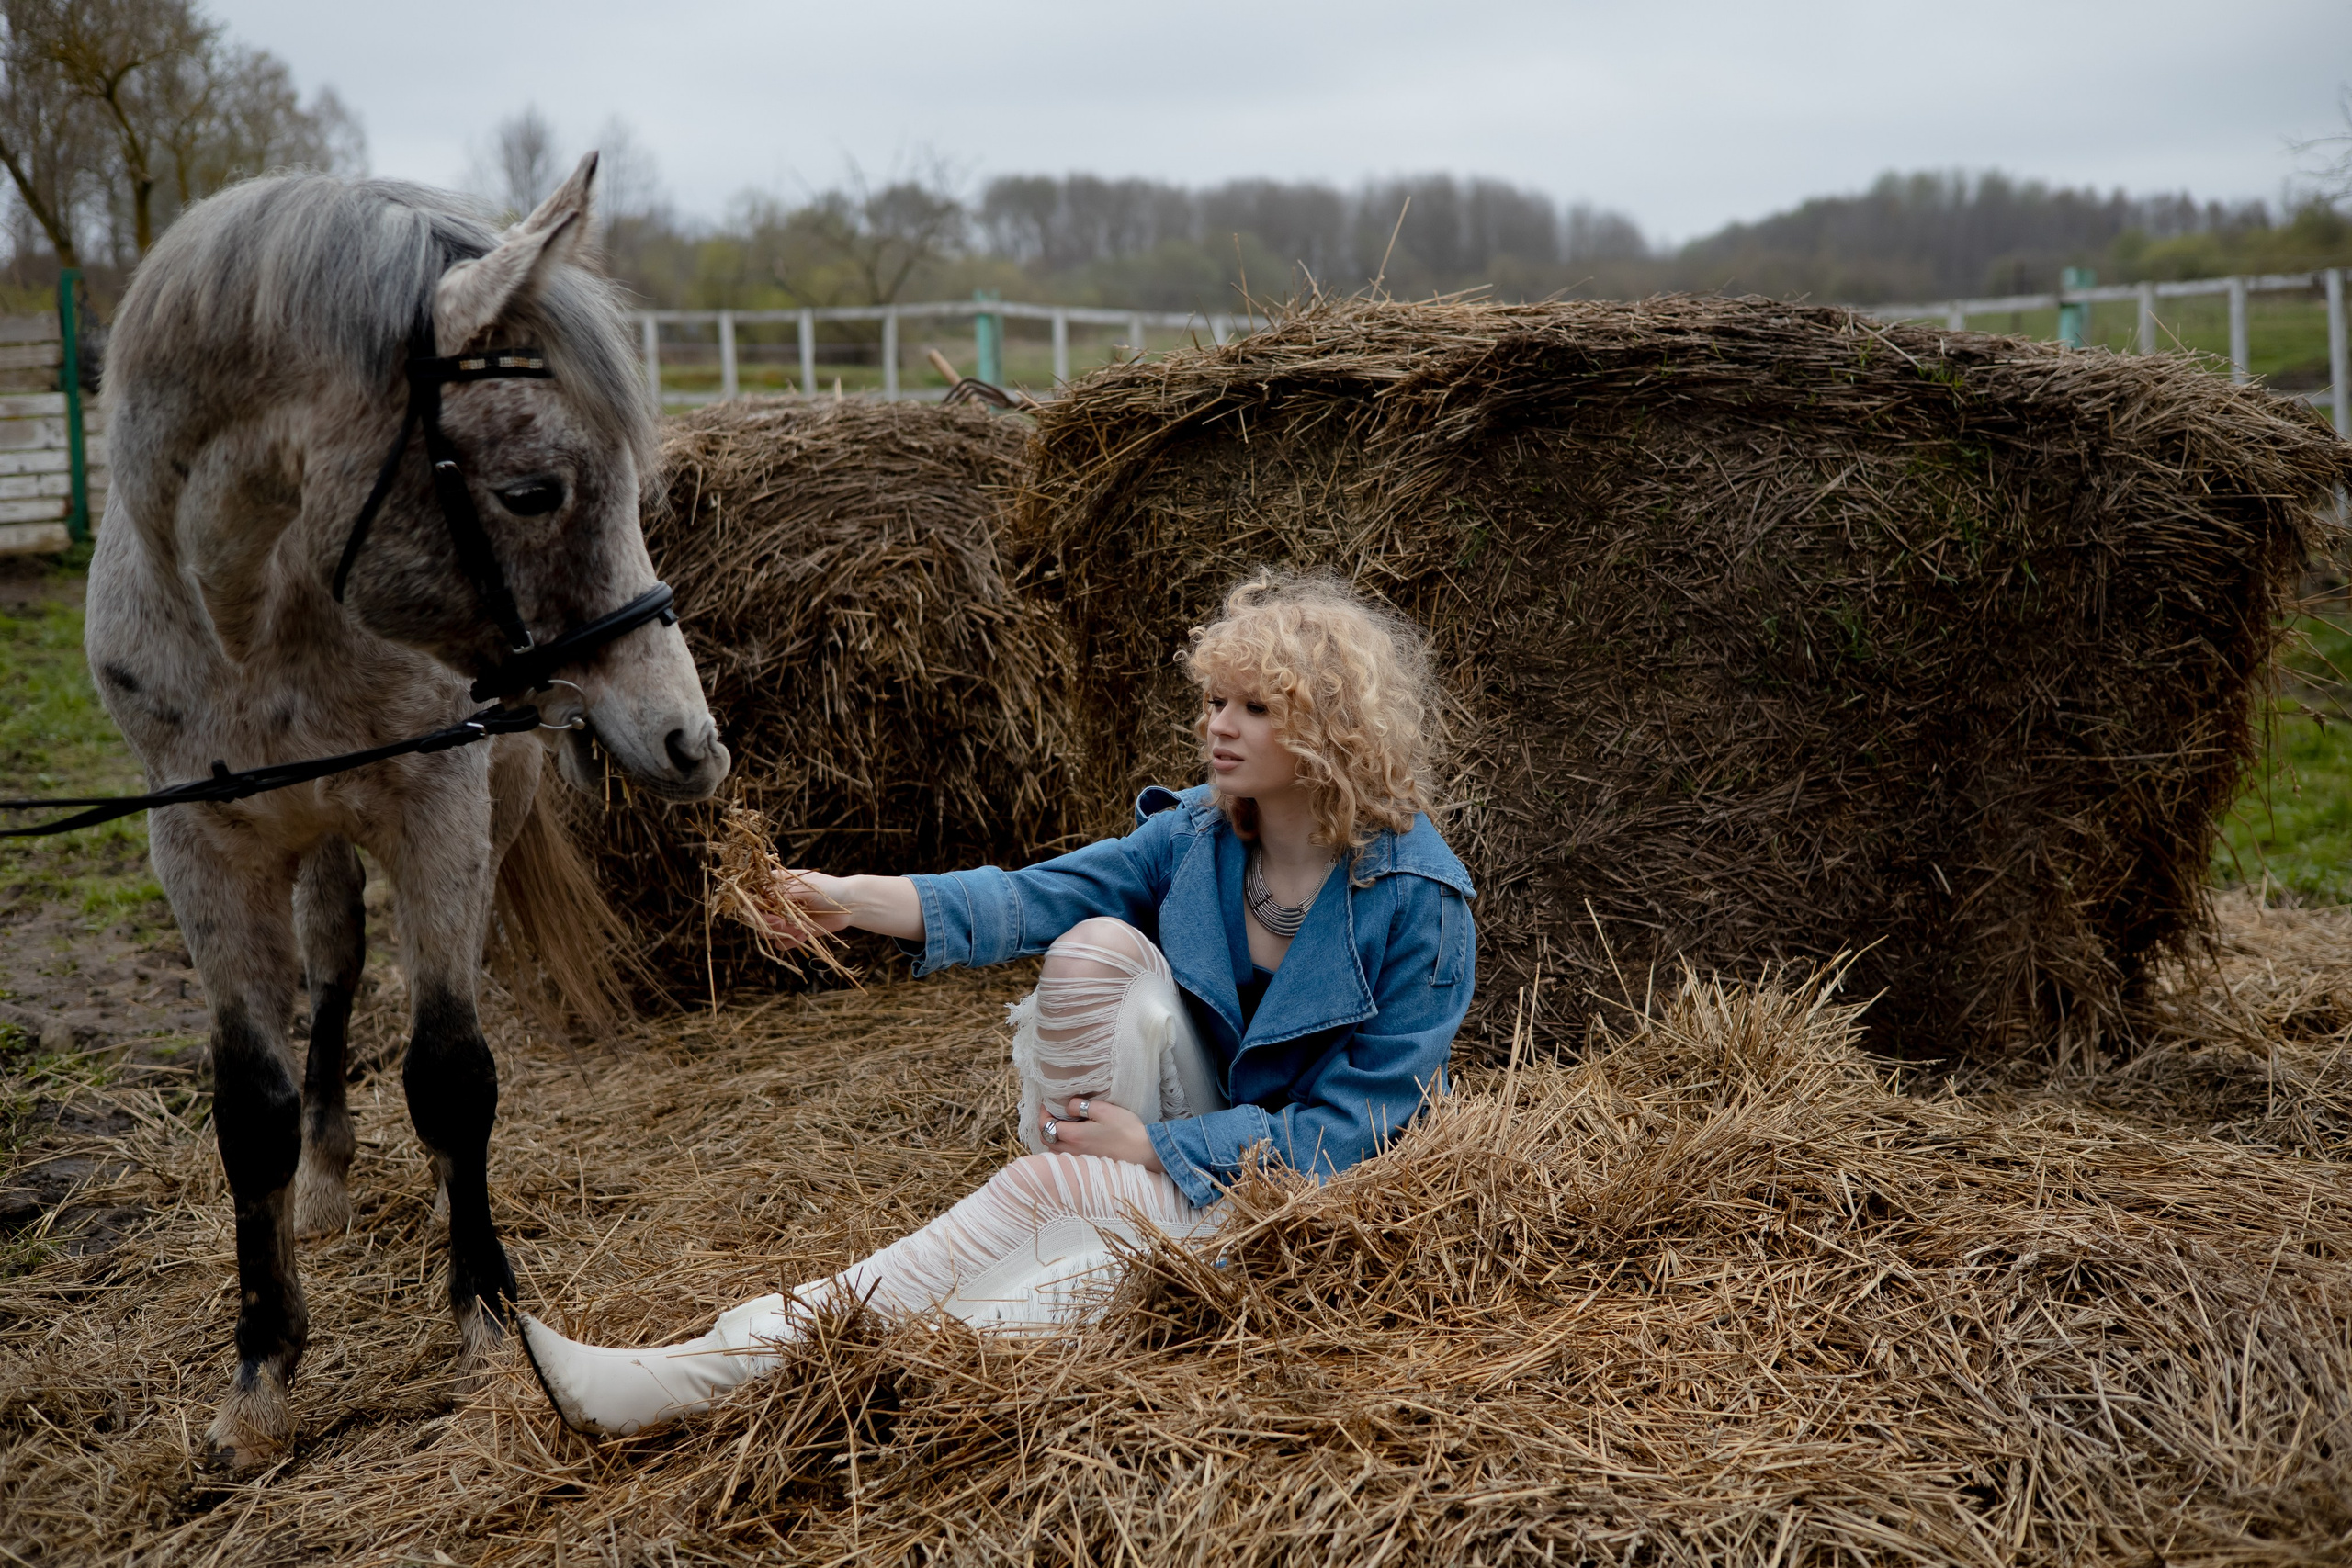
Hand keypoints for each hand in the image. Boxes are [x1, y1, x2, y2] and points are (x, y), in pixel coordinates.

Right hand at [761, 868, 853, 951]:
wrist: (851, 905)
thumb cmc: (828, 889)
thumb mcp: (803, 888)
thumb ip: (780, 895)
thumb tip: (757, 901)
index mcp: (773, 884)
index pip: (752, 897)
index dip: (755, 908)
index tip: (769, 914)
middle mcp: (774, 901)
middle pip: (756, 917)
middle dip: (769, 923)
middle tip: (783, 924)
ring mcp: (782, 917)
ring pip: (767, 932)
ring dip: (782, 933)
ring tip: (800, 928)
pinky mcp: (792, 932)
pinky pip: (780, 943)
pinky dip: (790, 941)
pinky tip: (804, 934)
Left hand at [1040, 1095, 1162, 1172]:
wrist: (1144, 1153)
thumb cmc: (1126, 1130)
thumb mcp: (1104, 1110)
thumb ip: (1082, 1105)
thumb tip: (1067, 1105)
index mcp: (1074, 1135)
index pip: (1046, 1126)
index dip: (1043, 1114)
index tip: (1046, 1104)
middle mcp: (1073, 1150)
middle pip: (1047, 1140)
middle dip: (1045, 1126)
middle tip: (1052, 1114)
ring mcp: (1080, 1159)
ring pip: (1055, 1150)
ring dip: (1054, 1137)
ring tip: (1062, 1125)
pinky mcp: (1089, 1164)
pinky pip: (1066, 1156)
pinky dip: (1063, 1147)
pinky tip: (1074, 1139)